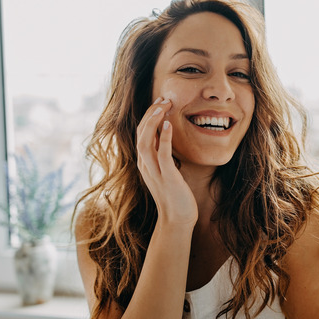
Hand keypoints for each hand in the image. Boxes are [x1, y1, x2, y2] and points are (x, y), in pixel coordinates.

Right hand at [136, 97, 196, 224]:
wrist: (177, 220)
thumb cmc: (175, 196)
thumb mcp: (166, 171)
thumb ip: (163, 156)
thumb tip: (166, 138)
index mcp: (145, 163)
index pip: (141, 133)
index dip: (149, 116)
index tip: (160, 102)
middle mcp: (145, 166)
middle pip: (140, 133)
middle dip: (150, 114)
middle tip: (163, 99)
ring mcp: (154, 172)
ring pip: (145, 141)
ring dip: (153, 121)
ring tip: (163, 106)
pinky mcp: (167, 177)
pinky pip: (162, 154)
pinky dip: (163, 138)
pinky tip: (168, 124)